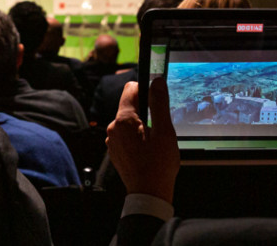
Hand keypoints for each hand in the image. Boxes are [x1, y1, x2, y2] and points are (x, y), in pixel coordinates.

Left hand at [106, 79, 179, 202]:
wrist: (148, 194)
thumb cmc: (158, 164)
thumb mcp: (164, 131)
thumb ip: (159, 103)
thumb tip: (157, 81)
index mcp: (123, 120)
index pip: (130, 89)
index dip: (145, 89)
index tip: (157, 98)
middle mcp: (113, 128)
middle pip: (130, 106)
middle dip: (145, 111)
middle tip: (160, 127)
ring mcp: (112, 141)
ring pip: (128, 122)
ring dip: (141, 126)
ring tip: (154, 142)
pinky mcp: (114, 151)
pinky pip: (125, 136)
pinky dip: (136, 138)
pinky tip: (147, 150)